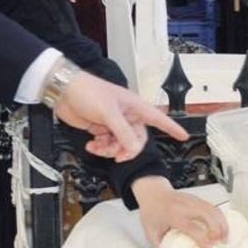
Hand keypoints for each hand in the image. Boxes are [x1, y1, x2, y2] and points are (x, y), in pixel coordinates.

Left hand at [54, 72, 187, 160]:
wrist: (64, 91)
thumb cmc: (88, 92)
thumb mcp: (109, 113)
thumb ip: (123, 133)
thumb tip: (133, 150)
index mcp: (134, 106)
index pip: (158, 118)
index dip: (172, 128)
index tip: (184, 136)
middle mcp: (126, 115)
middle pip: (136, 140)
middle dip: (127, 150)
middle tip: (117, 156)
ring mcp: (113, 123)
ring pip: (121, 145)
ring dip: (110, 150)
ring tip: (98, 147)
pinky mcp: (100, 128)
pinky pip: (107, 145)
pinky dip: (100, 148)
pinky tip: (91, 145)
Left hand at [132, 178, 229, 247]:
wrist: (153, 192)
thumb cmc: (151, 211)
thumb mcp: (151, 232)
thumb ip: (160, 247)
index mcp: (173, 215)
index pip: (192, 227)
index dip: (202, 239)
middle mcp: (185, 207)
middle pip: (208, 215)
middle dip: (218, 229)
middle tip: (221, 243)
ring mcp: (193, 201)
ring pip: (214, 210)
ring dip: (222, 224)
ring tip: (225, 237)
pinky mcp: (198, 199)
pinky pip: (214, 207)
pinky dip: (221, 218)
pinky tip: (222, 228)